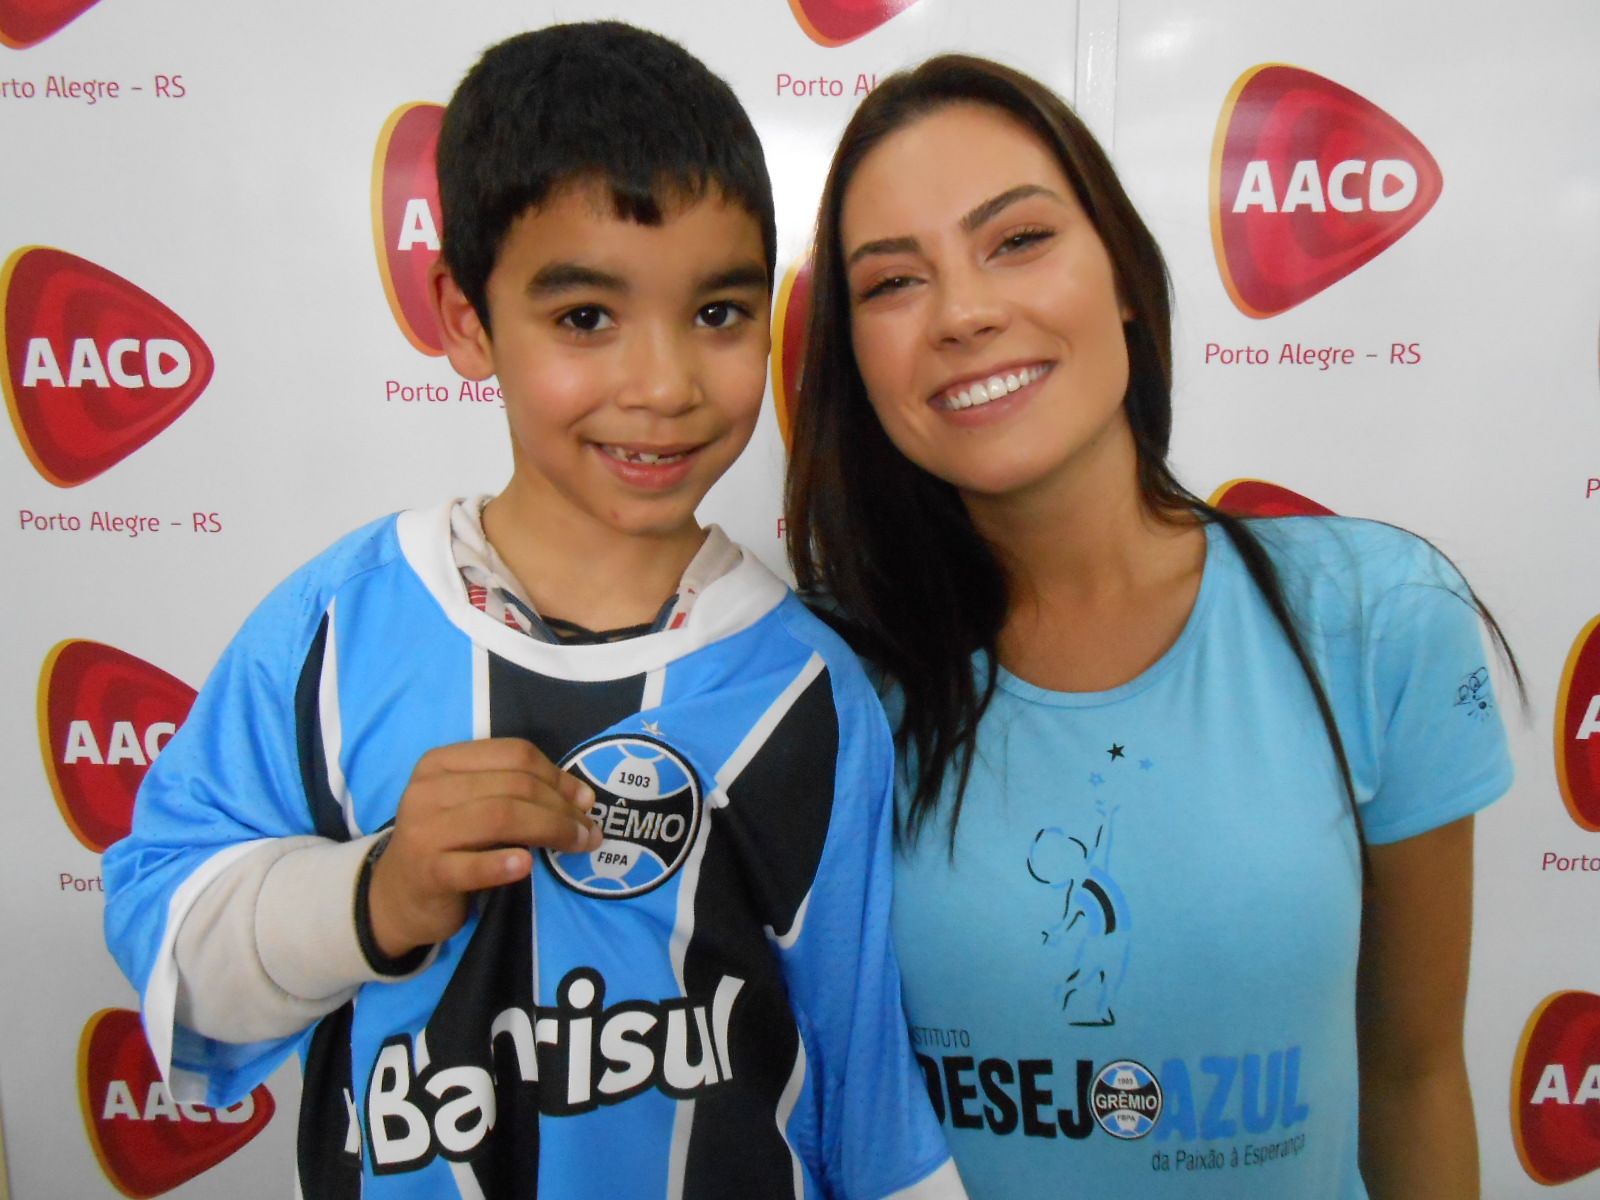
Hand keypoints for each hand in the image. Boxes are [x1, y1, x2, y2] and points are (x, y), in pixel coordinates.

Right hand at [368, 738, 599, 957]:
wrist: (396, 896)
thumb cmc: (447, 843)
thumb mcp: (470, 804)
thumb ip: (513, 791)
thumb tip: (582, 797)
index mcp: (442, 762)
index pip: (513, 754)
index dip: (557, 775)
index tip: (585, 800)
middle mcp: (428, 790)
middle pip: (513, 786)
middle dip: (562, 808)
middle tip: (589, 832)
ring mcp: (424, 831)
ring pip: (501, 817)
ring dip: (550, 830)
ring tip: (577, 847)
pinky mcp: (427, 873)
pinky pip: (471, 865)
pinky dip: (502, 864)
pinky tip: (526, 866)